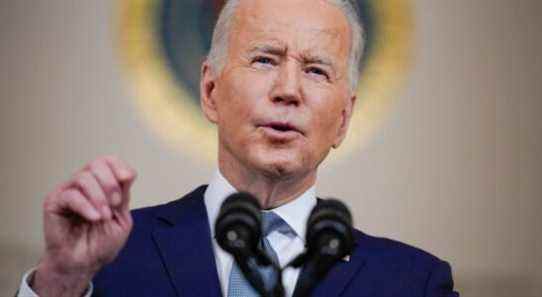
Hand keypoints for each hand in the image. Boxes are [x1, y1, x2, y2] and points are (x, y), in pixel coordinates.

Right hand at [32, 156, 136, 296]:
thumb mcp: (122, 218)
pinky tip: (94, 218)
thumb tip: (127, 174)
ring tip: (104, 216)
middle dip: (111, 183)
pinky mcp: (54, 202)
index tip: (127, 179)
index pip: (109, 161)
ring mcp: (68, 191)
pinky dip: (86, 206)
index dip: (119, 166)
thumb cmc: (101, 243)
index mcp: (101, 185)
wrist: (84, 264)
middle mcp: (84, 184)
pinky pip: (71, 195)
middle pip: (97, 164)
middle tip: (115, 204)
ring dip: (99, 197)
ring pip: (84, 177)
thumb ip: (123, 196)